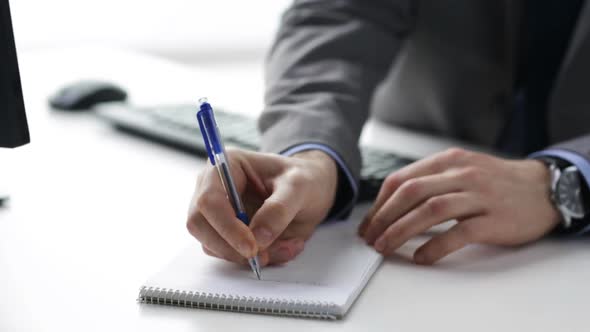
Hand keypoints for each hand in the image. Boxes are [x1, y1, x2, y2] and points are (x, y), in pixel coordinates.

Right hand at [187, 148, 337, 265]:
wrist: (312, 190)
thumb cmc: (303, 179)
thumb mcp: (299, 187)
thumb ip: (279, 210)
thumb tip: (258, 237)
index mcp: (227, 165)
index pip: (209, 199)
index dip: (225, 226)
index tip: (251, 247)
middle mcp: (215, 187)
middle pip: (199, 224)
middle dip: (230, 247)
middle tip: (263, 256)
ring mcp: (217, 212)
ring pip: (212, 244)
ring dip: (248, 255)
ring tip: (287, 245)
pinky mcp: (226, 232)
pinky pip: (230, 254)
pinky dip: (258, 258)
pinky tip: (283, 246)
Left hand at [358, 148, 560, 264]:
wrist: (543, 189)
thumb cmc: (495, 183)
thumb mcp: (461, 169)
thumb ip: (430, 181)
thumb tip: (392, 206)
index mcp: (447, 161)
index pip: (401, 179)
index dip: (379, 204)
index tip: (368, 224)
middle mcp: (461, 174)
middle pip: (410, 192)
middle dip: (383, 217)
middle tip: (370, 238)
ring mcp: (479, 196)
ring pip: (430, 210)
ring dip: (401, 231)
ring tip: (385, 247)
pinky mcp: (494, 219)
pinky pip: (459, 233)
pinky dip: (436, 246)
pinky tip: (422, 257)